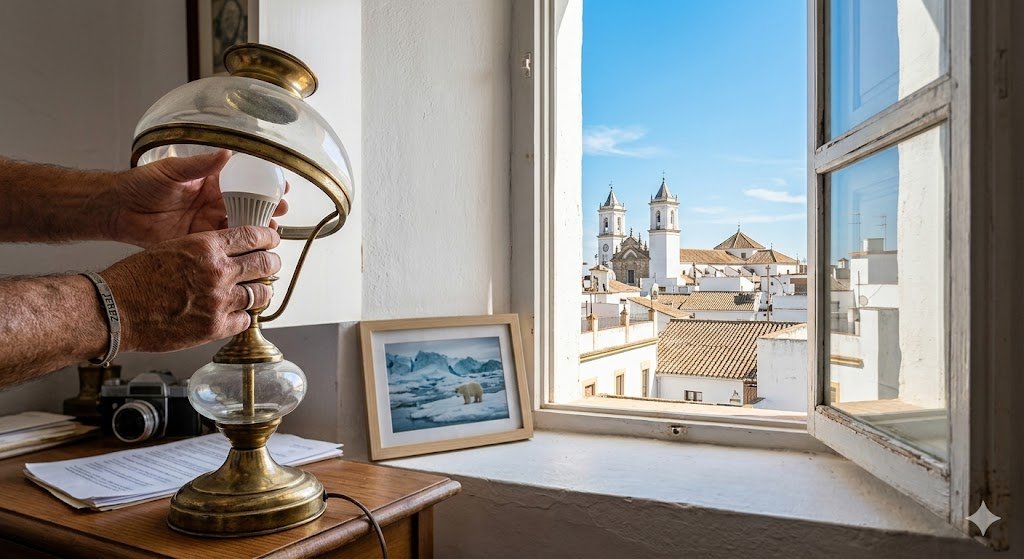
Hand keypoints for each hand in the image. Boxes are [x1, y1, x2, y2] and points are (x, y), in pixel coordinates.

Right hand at [101, 226, 280, 352]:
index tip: (272, 240)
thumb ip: (205, 250)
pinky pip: (245, 320)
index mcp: (206, 247)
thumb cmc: (135, 279)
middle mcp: (218, 272)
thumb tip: (229, 254)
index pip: (253, 236)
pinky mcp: (215, 327)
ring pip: (261, 294)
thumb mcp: (173, 248)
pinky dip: (245, 316)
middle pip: (264, 264)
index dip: (268, 237)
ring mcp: (219, 301)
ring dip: (262, 292)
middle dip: (271, 263)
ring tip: (259, 291)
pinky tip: (238, 312)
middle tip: (271, 264)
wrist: (113, 310)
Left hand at [109, 150, 288, 247]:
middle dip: (267, 208)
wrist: (117, 210)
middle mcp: (211, 204)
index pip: (243, 183)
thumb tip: (227, 153)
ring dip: (257, 229)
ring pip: (239, 227)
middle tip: (283, 210)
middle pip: (247, 206)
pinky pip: (223, 246)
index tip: (281, 185)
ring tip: (272, 230)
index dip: (262, 184)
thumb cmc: (139, 184)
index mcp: (209, 183)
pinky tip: (253, 248)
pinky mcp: (198, 243)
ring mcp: (206, 224)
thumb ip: (200, 164)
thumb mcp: (172, 170)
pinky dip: (239, 247)